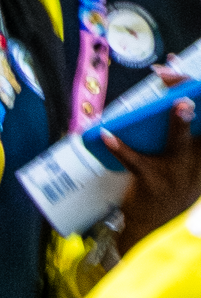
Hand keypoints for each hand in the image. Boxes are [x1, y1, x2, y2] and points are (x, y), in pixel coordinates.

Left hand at [105, 65, 200, 251]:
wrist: (153, 231)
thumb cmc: (167, 192)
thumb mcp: (188, 167)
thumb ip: (184, 139)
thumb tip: (171, 101)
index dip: (198, 89)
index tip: (180, 66)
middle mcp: (197, 159)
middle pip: (199, 120)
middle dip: (190, 95)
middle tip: (176, 77)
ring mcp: (176, 171)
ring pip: (178, 141)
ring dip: (177, 122)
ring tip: (175, 103)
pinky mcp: (152, 181)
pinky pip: (135, 161)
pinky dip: (119, 147)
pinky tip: (106, 135)